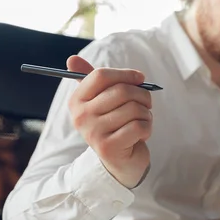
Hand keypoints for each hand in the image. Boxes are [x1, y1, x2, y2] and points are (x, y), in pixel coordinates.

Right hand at [67, 55, 152, 187]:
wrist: (119, 161)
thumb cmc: (114, 124)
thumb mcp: (102, 101)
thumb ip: (93, 80)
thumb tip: (72, 58)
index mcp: (77, 100)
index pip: (101, 75)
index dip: (126, 74)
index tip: (140, 79)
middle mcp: (81, 116)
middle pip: (122, 91)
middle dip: (143, 95)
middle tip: (146, 104)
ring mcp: (93, 133)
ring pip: (134, 109)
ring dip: (146, 114)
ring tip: (141, 121)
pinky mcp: (108, 148)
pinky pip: (139, 126)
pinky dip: (147, 128)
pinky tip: (141, 134)